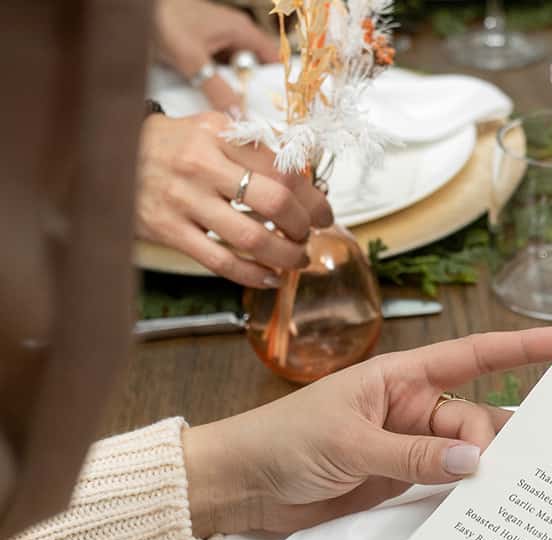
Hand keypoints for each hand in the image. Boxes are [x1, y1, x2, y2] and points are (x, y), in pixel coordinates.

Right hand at [136, 112, 334, 286]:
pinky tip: (271, 278)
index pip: (283, 168)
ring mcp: (184, 200)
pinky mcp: (169, 231)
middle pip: (275, 201)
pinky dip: (254, 275)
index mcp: (220, 135)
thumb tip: (304, 177)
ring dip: (286, 254)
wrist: (106, 152)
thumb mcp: (210, 129)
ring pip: (252, 237)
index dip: (313, 196)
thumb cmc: (170, 143)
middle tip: (311, 233)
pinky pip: (221, 261)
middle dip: (304, 224)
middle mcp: (203, 165)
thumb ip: (253, 148)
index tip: (324, 211)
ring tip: (297, 257)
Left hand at [153, 0, 277, 110]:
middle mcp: (233, 33)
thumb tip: (238, 117)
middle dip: (256, 90)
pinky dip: (219, 83)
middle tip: (259, 117)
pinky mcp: (200, 46)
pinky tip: (215, 99)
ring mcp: (216, 39)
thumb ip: (217, 90)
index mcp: (241, 30)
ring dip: (235, 88)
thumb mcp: (194, 61)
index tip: (282, 106)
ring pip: (236, 70)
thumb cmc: (164, 21)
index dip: (279, 80)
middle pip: (255, 67)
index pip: (273, 57)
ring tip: (238, 111)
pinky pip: (218, 69)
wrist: (133, 9)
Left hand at [182, 328, 551, 537]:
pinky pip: (448, 485)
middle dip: (506, 439)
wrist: (239, 485)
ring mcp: (413, 447)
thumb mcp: (347, 444)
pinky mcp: (403, 482)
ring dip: (491, 473)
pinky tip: (494, 511)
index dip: (527, 348)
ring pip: (469, 456)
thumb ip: (410, 455)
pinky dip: (469, 497)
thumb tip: (472, 464)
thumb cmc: (283, 443)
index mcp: (404, 377)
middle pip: (480, 419)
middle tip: (541, 465)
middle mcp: (416, 408)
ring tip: (529, 493)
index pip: (477, 356)